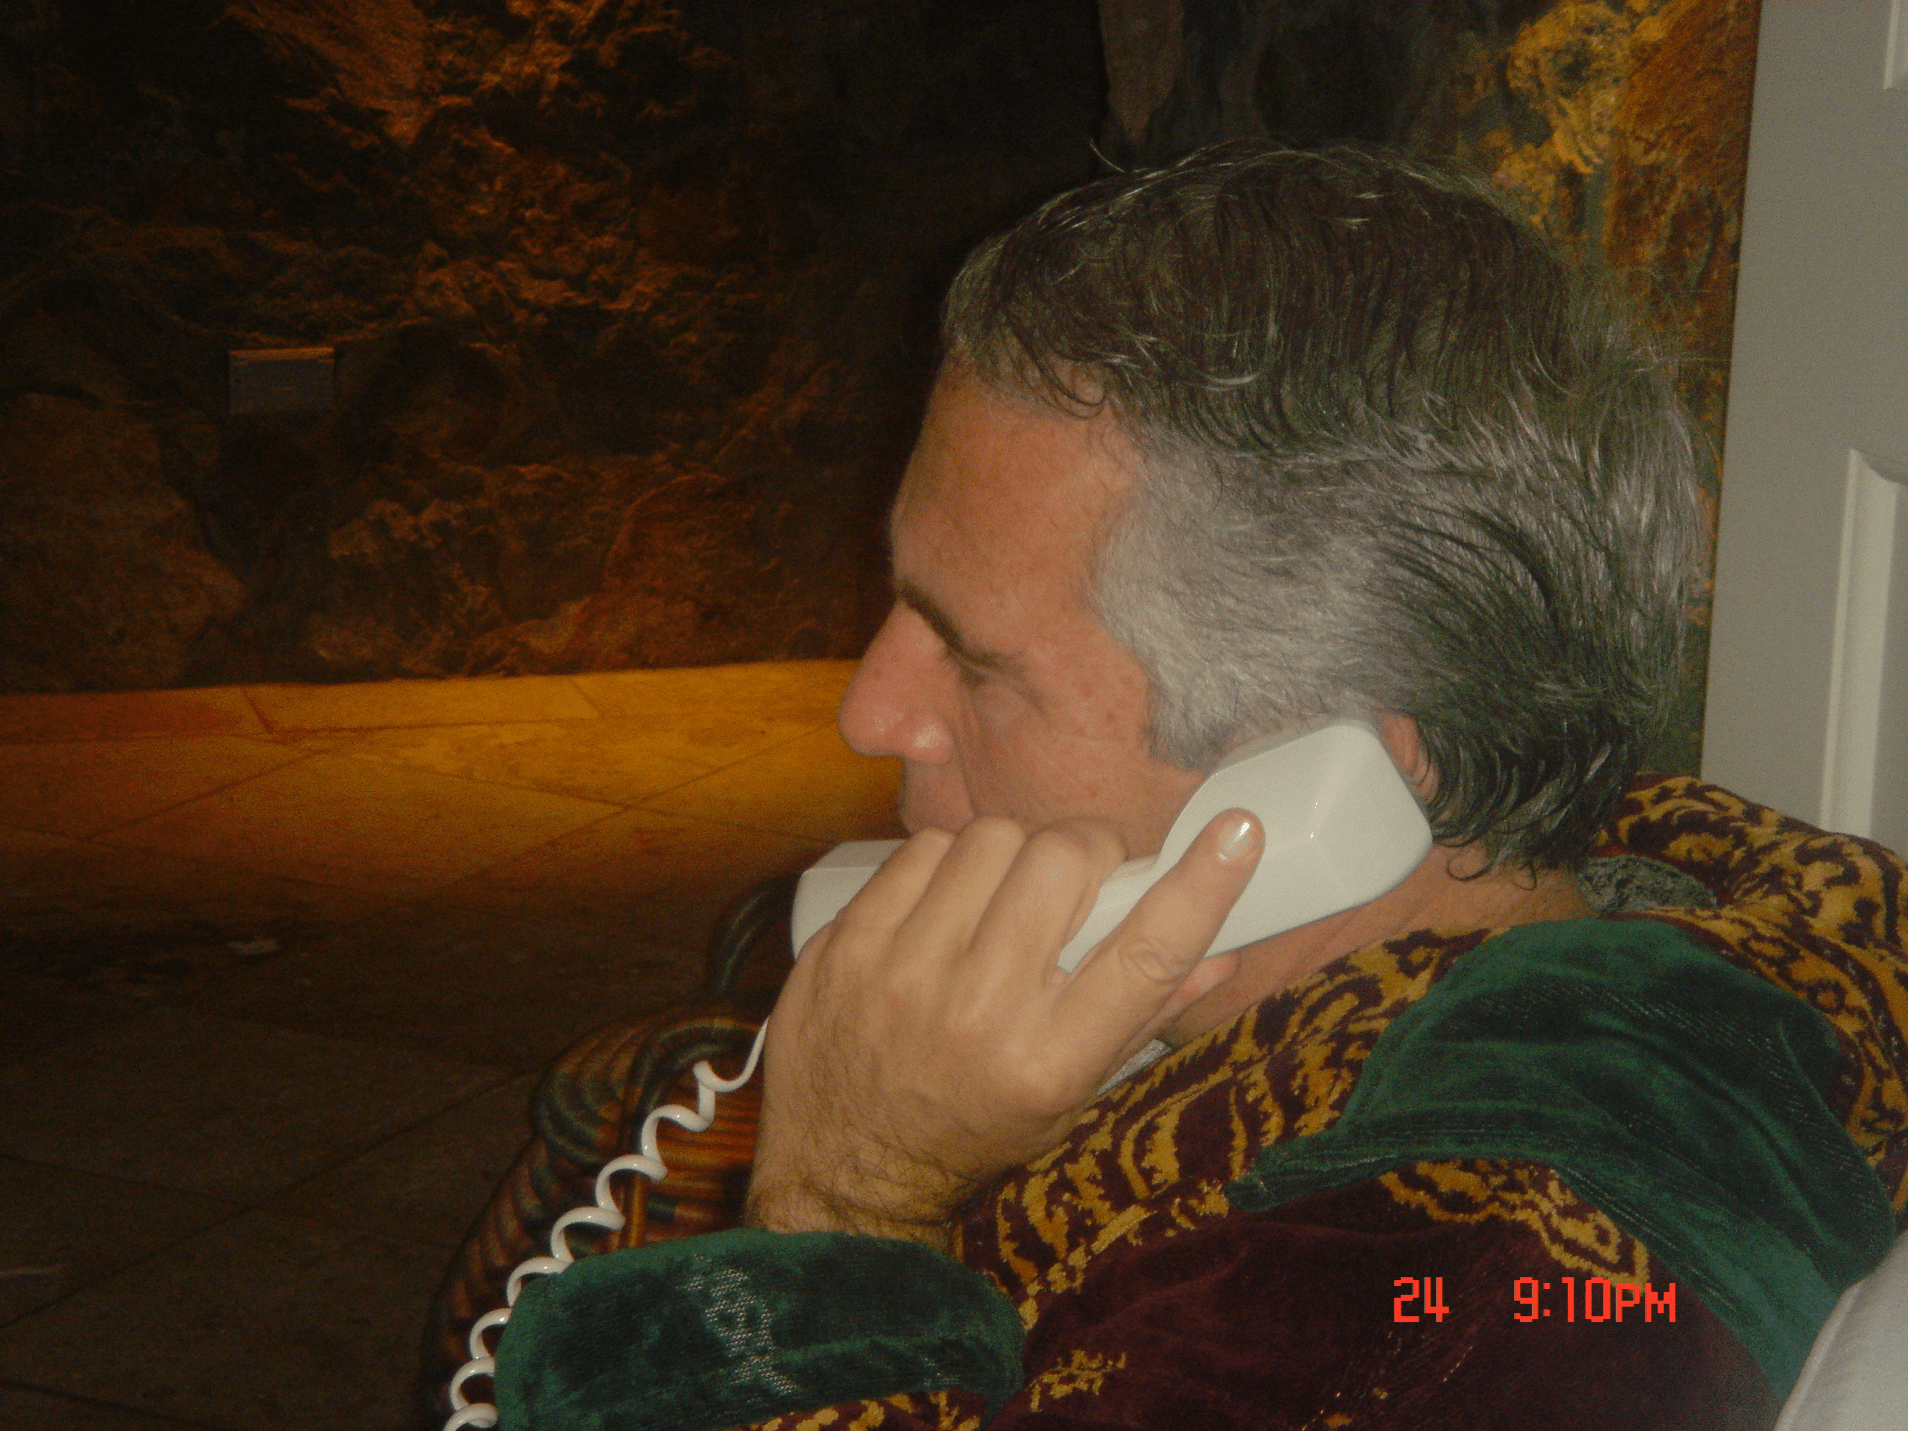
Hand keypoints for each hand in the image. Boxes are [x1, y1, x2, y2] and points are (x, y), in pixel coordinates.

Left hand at [743, 810, 1263, 1247]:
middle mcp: (978, 1013)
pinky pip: (921, 849)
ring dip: (1014, 854)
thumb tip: (1226, 950)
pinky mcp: (846, 942)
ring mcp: (902, 971)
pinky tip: (949, 903)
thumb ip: (1145, 1015)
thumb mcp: (1071, 1094)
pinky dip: (948, 862)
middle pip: (1060, 862)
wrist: (847, 1169)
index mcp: (1050, 1063)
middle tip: (1082, 877)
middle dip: (1085, 853)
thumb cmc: (976, 1128)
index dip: (1202, 886)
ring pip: (990, 839)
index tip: (1239, 831)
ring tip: (1007, 896)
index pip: (1144, 954)